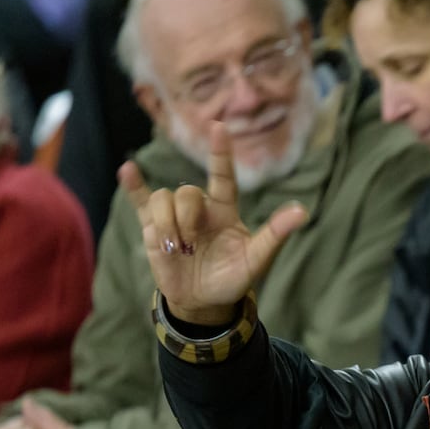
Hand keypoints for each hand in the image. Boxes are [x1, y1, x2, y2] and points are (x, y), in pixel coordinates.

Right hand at [118, 121, 308, 324]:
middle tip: (192, 245)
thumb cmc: (233, 278)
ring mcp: (175, 215)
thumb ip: (275, 234)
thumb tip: (301, 211)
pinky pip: (141, 200)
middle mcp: (200, 207)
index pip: (223, 177)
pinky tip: (127, 169)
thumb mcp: (257, 260)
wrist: (204, 301)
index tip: (219, 127)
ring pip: (164, 198)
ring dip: (167, 224)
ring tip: (176, 249)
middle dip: (187, 217)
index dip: (220, 153)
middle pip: (187, 192)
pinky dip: (134, 186)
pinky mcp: (152, 226)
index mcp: (225, 210)